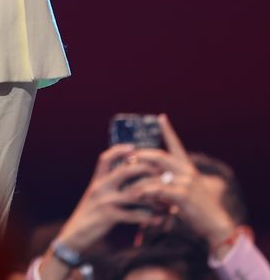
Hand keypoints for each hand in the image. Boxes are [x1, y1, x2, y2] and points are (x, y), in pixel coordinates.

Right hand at [50, 144, 162, 253]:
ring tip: (167, 201)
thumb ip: (108, 188)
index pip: (105, 158)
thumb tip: (125, 182)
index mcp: (97, 181)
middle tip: (161, 174)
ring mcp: (104, 200)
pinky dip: (148, 218)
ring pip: (134, 193)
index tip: (133, 147)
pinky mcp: (109, 216)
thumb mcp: (95, 197)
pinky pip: (134, 215)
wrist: (75, 235)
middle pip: (125, 170)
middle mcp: (100, 187)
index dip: (118, 150)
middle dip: (145, 170)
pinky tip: (158, 221)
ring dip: (153, 197)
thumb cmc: (89, 216)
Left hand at [131, 115, 237, 255]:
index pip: (176, 144)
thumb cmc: (199, 208)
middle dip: (140, 156)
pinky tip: (136, 195)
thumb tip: (152, 176)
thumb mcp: (187, 190)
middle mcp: (186, 170)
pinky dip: (145, 192)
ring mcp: (185, 181)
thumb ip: (172, 181)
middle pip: (158, 156)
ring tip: (126, 182)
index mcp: (187, 167)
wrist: (216, 224)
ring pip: (154, 174)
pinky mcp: (183, 194)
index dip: (168, 130)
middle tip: (126, 157)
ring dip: (138, 179)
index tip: (161, 117)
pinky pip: (157, 189)